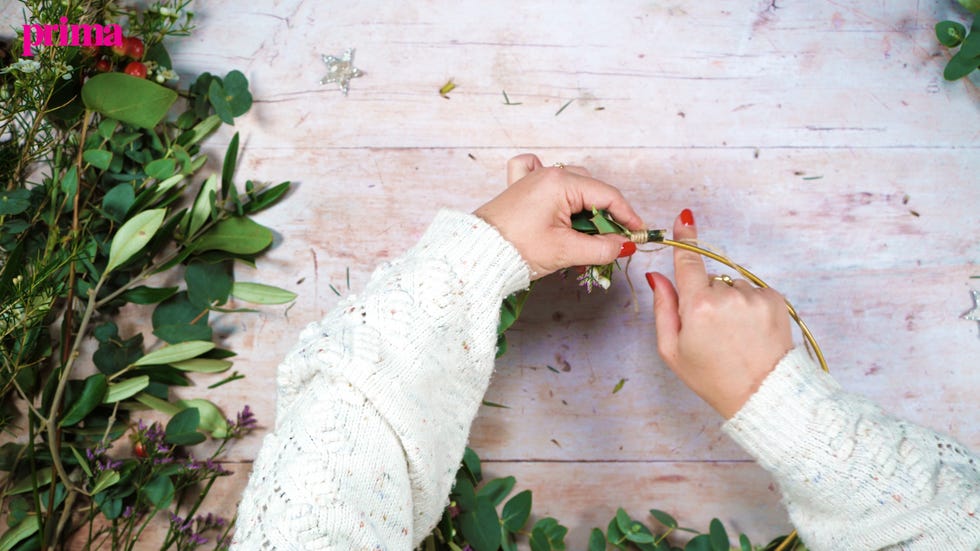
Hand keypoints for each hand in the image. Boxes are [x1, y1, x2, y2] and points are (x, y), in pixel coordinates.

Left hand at [474, 154, 643, 278]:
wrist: (476, 254)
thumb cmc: (516, 249)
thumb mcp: (566, 251)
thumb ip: (601, 248)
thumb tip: (624, 245)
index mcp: (561, 183)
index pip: (607, 196)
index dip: (628, 216)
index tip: (639, 235)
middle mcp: (548, 173)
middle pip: (591, 190)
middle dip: (606, 216)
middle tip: (614, 242)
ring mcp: (531, 178)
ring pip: (572, 185)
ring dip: (584, 208)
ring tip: (587, 236)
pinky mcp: (519, 188)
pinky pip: (539, 172)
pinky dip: (553, 184)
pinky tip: (555, 198)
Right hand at [646, 210, 792, 418]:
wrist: (762, 395)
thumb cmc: (711, 377)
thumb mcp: (672, 349)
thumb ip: (663, 307)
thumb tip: (657, 275)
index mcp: (698, 306)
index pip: (687, 263)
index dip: (685, 240)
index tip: (684, 219)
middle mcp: (728, 295)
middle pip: (709, 280)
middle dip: (706, 296)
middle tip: (711, 330)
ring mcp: (754, 295)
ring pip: (732, 285)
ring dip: (730, 301)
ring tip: (735, 334)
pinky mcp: (775, 299)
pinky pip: (753, 291)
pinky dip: (749, 306)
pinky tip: (750, 330)